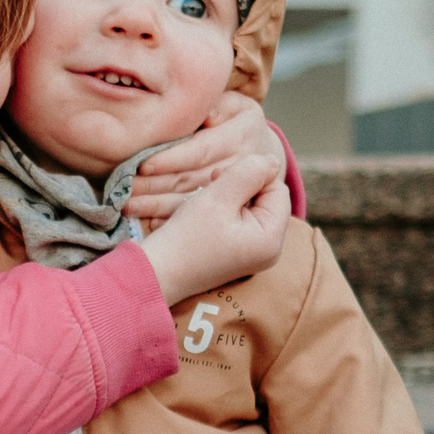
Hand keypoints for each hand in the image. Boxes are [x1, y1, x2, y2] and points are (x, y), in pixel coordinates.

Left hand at [122, 94, 286, 223]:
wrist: (266, 155)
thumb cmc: (239, 123)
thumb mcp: (238, 105)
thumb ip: (221, 105)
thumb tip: (207, 115)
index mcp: (242, 136)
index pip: (202, 150)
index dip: (172, 159)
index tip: (144, 166)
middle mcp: (241, 166)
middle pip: (192, 179)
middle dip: (156, 185)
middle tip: (125, 189)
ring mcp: (236, 191)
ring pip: (191, 201)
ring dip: (157, 206)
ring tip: (128, 207)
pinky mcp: (227, 208)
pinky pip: (196, 216)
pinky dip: (169, 220)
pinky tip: (146, 222)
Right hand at [133, 150, 288, 304]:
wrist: (156, 273)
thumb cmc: (185, 237)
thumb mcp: (219, 196)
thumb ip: (249, 172)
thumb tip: (272, 161)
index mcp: (270, 239)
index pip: (277, 189)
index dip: (251, 175)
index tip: (218, 178)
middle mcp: (269, 251)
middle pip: (267, 200)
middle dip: (241, 187)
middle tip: (211, 187)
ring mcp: (255, 255)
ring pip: (252, 209)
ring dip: (230, 198)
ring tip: (206, 201)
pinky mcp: (240, 256)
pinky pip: (242, 223)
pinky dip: (225, 213)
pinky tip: (205, 216)